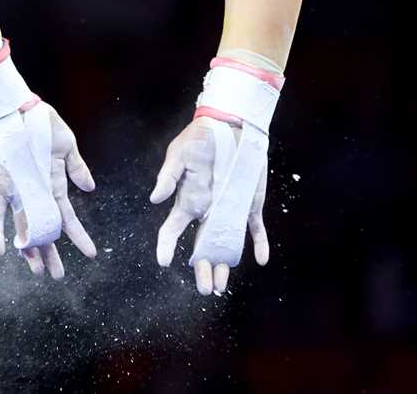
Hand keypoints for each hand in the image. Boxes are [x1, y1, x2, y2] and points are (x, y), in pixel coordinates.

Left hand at [0, 103, 96, 278]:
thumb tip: (90, 189)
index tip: (90, 253)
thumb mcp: (66, 144)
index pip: (67, 217)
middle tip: (58, 275)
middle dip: (51, 253)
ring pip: (23, 227)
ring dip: (29, 249)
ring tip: (36, 271)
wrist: (16, 107)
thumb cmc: (41, 122)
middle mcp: (35, 192)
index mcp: (53, 183)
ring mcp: (17, 191)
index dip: (78, 236)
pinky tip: (2, 250)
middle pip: (44, 229)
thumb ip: (76, 167)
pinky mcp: (0, 185)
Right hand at [150, 116, 269, 295]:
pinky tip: (261, 259)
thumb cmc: (200, 138)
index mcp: (187, 200)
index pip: (173, 228)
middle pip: (202, 245)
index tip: (164, 262)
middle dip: (202, 268)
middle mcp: (207, 210)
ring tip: (221, 286)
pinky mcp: (249, 205)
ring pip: (226, 244)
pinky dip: (259, 243)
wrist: (230, 126)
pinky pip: (254, 228)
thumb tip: (155, 199)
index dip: (166, 245)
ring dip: (224, 264)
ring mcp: (229, 210)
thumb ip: (168, 176)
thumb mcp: (179, 154)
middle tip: (205, 289)